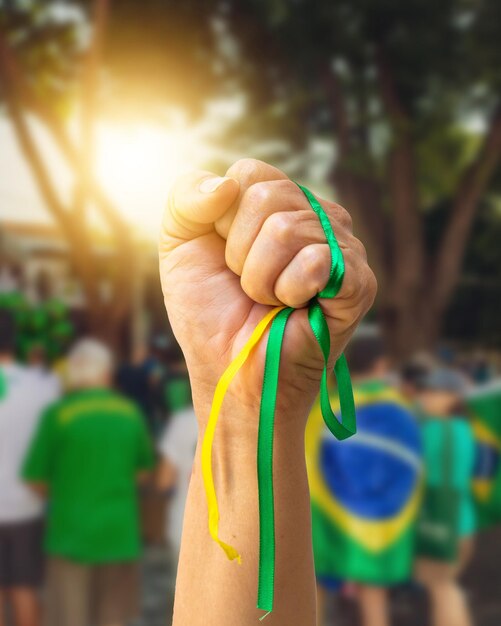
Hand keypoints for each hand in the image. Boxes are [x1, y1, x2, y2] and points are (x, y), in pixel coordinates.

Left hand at [159, 159, 375, 428]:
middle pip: (268, 197)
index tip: (225, 257)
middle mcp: (314, 218)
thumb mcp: (180, 247)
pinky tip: (296, 308)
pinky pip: (317, 261)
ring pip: (286, 229)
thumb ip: (187, 198)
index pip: (251, 174)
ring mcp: (341, 247)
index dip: (224, 220)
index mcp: (277, 205)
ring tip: (270, 300)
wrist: (229, 368)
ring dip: (260, 278)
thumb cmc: (210, 313)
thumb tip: (227, 184)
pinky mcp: (358, 282)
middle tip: (248, 286)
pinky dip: (290, 292)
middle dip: (240, 252)